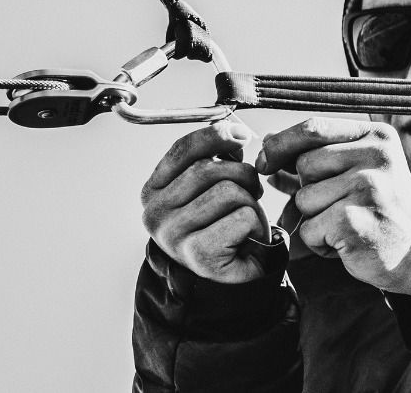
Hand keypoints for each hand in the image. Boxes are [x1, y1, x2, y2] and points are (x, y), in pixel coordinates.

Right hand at [140, 121, 274, 283]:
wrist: (227, 277)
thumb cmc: (221, 225)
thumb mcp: (211, 187)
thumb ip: (215, 158)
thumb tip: (236, 132)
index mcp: (153, 189)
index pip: (184, 149)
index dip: (217, 135)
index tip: (243, 136)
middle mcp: (155, 212)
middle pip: (211, 170)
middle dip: (244, 176)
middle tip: (252, 193)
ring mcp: (172, 234)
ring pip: (229, 192)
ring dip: (252, 203)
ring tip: (247, 219)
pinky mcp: (197, 253)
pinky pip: (242, 217)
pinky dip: (256, 224)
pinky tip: (249, 237)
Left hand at [256, 118, 410, 296]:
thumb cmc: (378, 207)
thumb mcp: (357, 169)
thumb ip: (317, 152)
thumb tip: (268, 140)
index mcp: (377, 136)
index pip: (313, 128)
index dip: (281, 145)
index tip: (264, 163)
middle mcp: (377, 157)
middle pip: (305, 165)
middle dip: (306, 189)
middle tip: (336, 206)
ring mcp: (369, 189)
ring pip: (304, 199)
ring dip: (313, 218)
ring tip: (343, 224)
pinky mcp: (355, 222)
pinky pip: (308, 228)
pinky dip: (318, 241)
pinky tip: (344, 243)